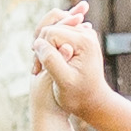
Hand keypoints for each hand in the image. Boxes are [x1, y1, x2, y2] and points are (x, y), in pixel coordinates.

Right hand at [31, 1, 105, 118]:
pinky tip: (48, 62)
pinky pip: (57, 34)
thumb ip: (51, 60)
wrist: (93, 101)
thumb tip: (38, 42)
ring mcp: (84, 34)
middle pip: (51, 28)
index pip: (50, 33)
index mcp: (83, 41)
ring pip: (52, 30)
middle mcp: (86, 33)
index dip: (40, 49)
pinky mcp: (80, 38)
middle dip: (41, 47)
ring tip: (42, 67)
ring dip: (44, 48)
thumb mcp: (63, 81)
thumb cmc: (78, 95)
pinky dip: (49, 47)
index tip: (39, 69)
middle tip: (38, 69)